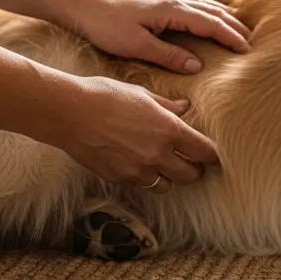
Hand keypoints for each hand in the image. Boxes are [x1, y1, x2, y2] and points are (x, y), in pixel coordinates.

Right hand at [49, 75, 219, 190]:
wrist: (69, 113)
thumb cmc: (105, 95)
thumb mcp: (141, 94)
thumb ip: (167, 105)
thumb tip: (185, 108)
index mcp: (169, 130)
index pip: (204, 152)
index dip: (211, 154)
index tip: (211, 153)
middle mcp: (158, 154)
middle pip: (191, 175)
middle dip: (194, 168)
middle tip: (190, 160)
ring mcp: (138, 170)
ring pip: (166, 185)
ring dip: (168, 176)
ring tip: (163, 163)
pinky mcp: (119, 178)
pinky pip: (141, 185)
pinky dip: (145, 178)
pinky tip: (138, 164)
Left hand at [70, 0, 251, 73]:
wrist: (81, 6)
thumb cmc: (105, 27)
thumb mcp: (136, 46)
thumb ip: (168, 55)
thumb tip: (197, 65)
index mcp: (172, 11)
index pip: (210, 23)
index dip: (230, 36)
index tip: (246, 49)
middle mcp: (173, 2)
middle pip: (213, 13)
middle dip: (234, 26)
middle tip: (252, 41)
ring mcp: (166, 0)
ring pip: (205, 6)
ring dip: (224, 17)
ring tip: (240, 27)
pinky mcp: (158, 3)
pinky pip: (193, 5)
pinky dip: (209, 11)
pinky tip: (209, 16)